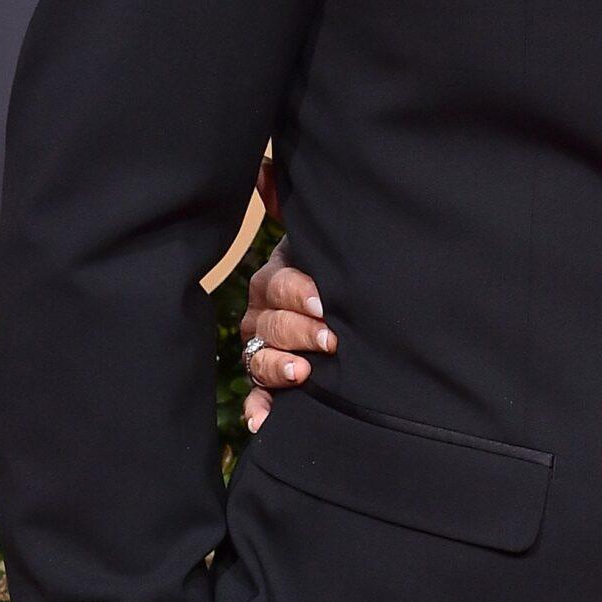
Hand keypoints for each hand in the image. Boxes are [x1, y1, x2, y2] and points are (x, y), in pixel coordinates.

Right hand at [242, 243, 336, 431]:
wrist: (345, 307)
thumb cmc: (335, 274)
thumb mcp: (322, 249)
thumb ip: (307, 225)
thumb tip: (270, 179)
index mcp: (274, 282)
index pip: (278, 286)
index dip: (299, 294)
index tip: (322, 303)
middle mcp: (262, 316)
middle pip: (272, 325)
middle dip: (301, 332)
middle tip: (330, 340)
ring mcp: (261, 350)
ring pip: (261, 359)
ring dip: (280, 367)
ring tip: (303, 372)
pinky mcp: (267, 381)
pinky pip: (256, 396)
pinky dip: (258, 409)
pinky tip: (261, 422)